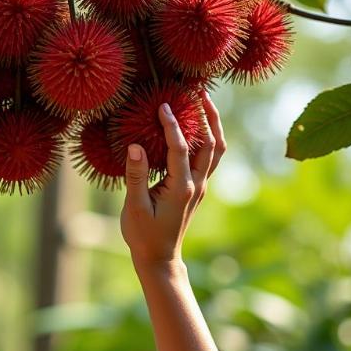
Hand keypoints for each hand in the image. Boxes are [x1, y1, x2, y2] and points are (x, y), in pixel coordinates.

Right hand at [120, 93, 225, 270]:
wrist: (159, 258)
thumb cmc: (143, 235)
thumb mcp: (134, 207)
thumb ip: (135, 176)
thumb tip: (135, 145)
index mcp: (181, 188)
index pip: (180, 148)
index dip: (172, 125)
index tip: (164, 105)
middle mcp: (197, 185)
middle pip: (212, 144)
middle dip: (207, 116)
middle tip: (198, 92)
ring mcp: (200, 186)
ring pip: (215, 150)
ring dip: (213, 125)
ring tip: (204, 103)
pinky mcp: (197, 188)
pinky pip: (208, 158)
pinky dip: (206, 138)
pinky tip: (196, 127)